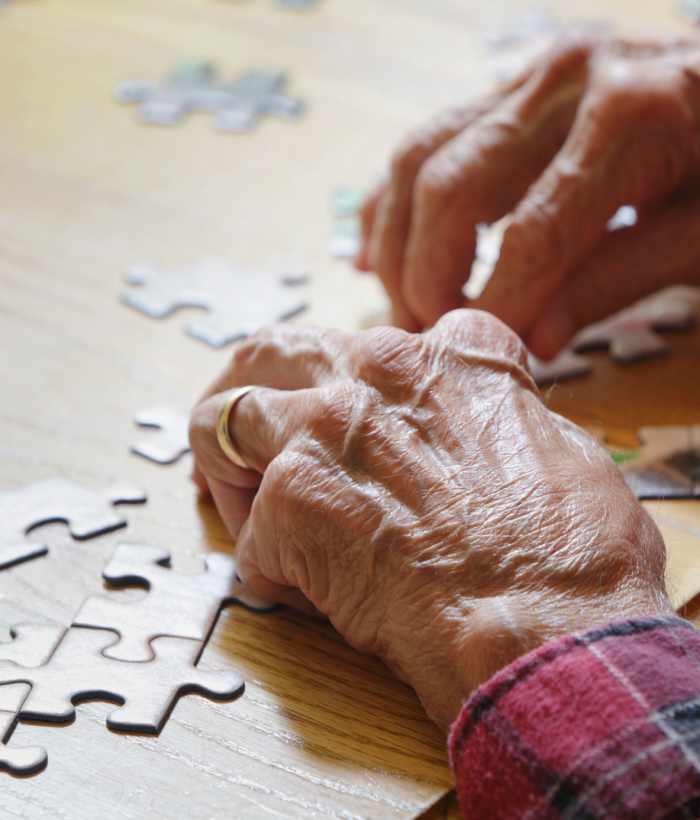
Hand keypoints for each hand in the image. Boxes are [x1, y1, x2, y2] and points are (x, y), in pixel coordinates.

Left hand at [189, 311, 667, 727]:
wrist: (544, 623)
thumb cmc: (574, 556)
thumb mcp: (562, 450)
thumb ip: (503, 421)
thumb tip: (486, 442)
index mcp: (452, 355)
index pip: (383, 346)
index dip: (368, 393)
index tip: (368, 428)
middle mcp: (379, 370)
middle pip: (275, 351)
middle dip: (252, 388)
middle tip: (245, 432)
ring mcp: (324, 426)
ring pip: (223, 415)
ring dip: (228, 464)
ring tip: (248, 508)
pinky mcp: (288, 496)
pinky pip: (248, 532)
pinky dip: (266, 561)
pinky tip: (302, 591)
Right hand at [360, 35, 699, 357]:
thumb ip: (615, 280)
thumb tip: (529, 339)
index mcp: (629, 117)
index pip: (533, 236)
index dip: (497, 309)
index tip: (480, 364)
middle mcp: (562, 82)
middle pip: (450, 189)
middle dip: (426, 279)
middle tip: (428, 344)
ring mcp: (529, 75)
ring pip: (419, 158)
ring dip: (397, 244)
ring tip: (404, 310)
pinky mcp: (511, 85)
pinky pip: (428, 139)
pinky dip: (396, 199)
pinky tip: (382, 253)